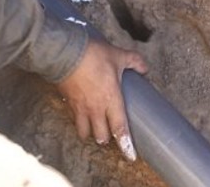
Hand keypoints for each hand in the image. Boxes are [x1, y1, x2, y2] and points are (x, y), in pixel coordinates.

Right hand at [56, 39, 148, 160]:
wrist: (64, 52)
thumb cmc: (92, 55)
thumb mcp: (118, 55)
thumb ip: (134, 62)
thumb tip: (144, 68)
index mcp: (111, 100)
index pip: (120, 129)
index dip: (126, 145)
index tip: (130, 156)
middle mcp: (96, 109)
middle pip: (101, 137)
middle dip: (107, 139)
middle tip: (112, 134)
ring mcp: (80, 108)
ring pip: (85, 133)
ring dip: (91, 134)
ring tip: (95, 128)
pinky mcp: (68, 103)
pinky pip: (74, 120)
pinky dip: (78, 122)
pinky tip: (81, 116)